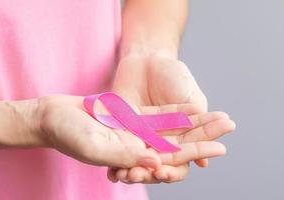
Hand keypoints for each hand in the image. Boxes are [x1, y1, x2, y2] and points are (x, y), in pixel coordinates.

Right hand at [37, 95, 228, 169]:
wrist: (53, 115)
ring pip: (173, 128)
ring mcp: (137, 131)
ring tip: (220, 116)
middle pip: (178, 143)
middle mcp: (138, 147)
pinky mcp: (132, 116)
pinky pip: (160, 115)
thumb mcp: (97, 146)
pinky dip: (178, 112)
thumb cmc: (69, 134)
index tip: (220, 149)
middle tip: (230, 127)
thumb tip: (158, 163)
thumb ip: (126, 155)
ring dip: (196, 123)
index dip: (196, 153)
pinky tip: (196, 108)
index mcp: (133, 159)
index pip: (172, 159)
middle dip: (204, 136)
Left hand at [112, 55, 233, 182]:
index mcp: (180, 136)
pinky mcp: (121, 132)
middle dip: (154, 174)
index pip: (181, 161)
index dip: (175, 170)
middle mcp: (160, 141)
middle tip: (149, 175)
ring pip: (138, 163)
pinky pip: (117, 151)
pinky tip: (112, 174)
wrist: (148, 57)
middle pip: (159, 166)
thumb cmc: (175, 76)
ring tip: (129, 175)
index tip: (166, 173)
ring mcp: (140, 138)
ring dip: (135, 173)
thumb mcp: (191, 99)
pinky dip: (115, 164)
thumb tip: (204, 162)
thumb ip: (198, 125)